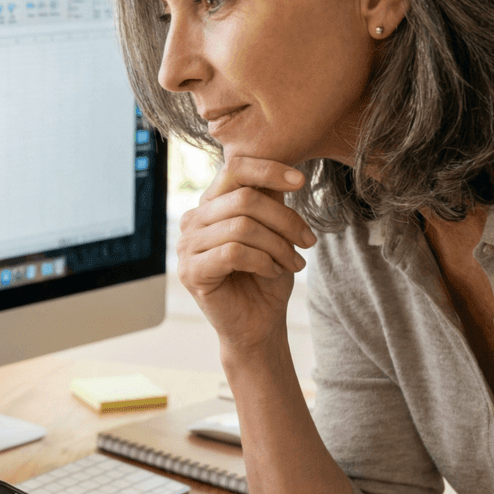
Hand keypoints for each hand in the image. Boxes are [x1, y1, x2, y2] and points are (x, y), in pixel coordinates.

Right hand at [176, 155, 315, 355]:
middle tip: (308, 241)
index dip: (268, 170)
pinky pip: (233, 253)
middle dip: (284, 220)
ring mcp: (186, 246)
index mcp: (210, 204)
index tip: (301, 182)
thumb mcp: (274, 231)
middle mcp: (192, 221)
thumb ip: (270, 201)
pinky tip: (273, 272)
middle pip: (243, 200)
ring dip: (278, 246)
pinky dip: (263, 261)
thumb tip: (285, 170)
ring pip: (241, 227)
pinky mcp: (191, 272)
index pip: (234, 170)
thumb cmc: (266, 276)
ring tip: (294, 263)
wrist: (258, 324)